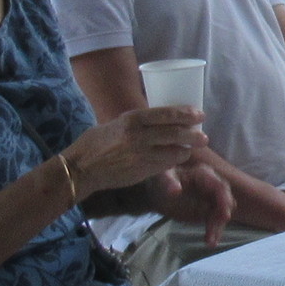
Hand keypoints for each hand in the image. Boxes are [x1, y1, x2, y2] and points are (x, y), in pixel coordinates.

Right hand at [63, 105, 207, 196]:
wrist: (80, 168)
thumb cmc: (95, 143)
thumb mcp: (116, 124)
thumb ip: (137, 122)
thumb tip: (159, 119)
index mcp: (132, 120)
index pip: (166, 114)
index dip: (186, 114)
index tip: (199, 114)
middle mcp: (139, 136)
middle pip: (175, 133)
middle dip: (193, 135)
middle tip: (204, 137)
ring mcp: (141, 156)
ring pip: (173, 152)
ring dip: (185, 151)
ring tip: (190, 149)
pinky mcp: (141, 172)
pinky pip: (164, 166)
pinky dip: (172, 162)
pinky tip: (175, 160)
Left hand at [151, 163, 235, 245]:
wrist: (158, 193)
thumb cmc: (161, 181)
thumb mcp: (162, 178)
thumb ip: (169, 183)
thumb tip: (175, 190)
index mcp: (205, 175)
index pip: (220, 187)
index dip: (225, 200)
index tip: (225, 215)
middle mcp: (213, 186)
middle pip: (226, 202)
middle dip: (222, 217)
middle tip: (214, 231)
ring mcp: (212, 200)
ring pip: (222, 214)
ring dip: (218, 228)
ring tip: (210, 242)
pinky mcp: (209, 212)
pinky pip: (215, 222)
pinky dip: (214, 232)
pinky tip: (210, 242)